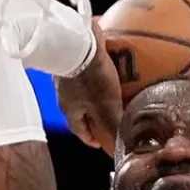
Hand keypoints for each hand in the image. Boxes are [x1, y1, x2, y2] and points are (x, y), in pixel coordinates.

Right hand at [55, 18, 122, 155]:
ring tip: (112, 87)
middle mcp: (64, 93)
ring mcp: (65, 73)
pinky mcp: (70, 54)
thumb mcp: (107, 107)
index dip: (91, 138)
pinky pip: (85, 66)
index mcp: (69, 109)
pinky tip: (111, 62)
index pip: (79, 130)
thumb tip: (125, 148)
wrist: (73, 41)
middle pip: (80, 109)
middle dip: (93, 113)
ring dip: (94, 91)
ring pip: (81, 88)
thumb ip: (115, 127)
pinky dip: (96, 69)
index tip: (100, 142)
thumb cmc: (89, 78)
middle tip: (110, 113)